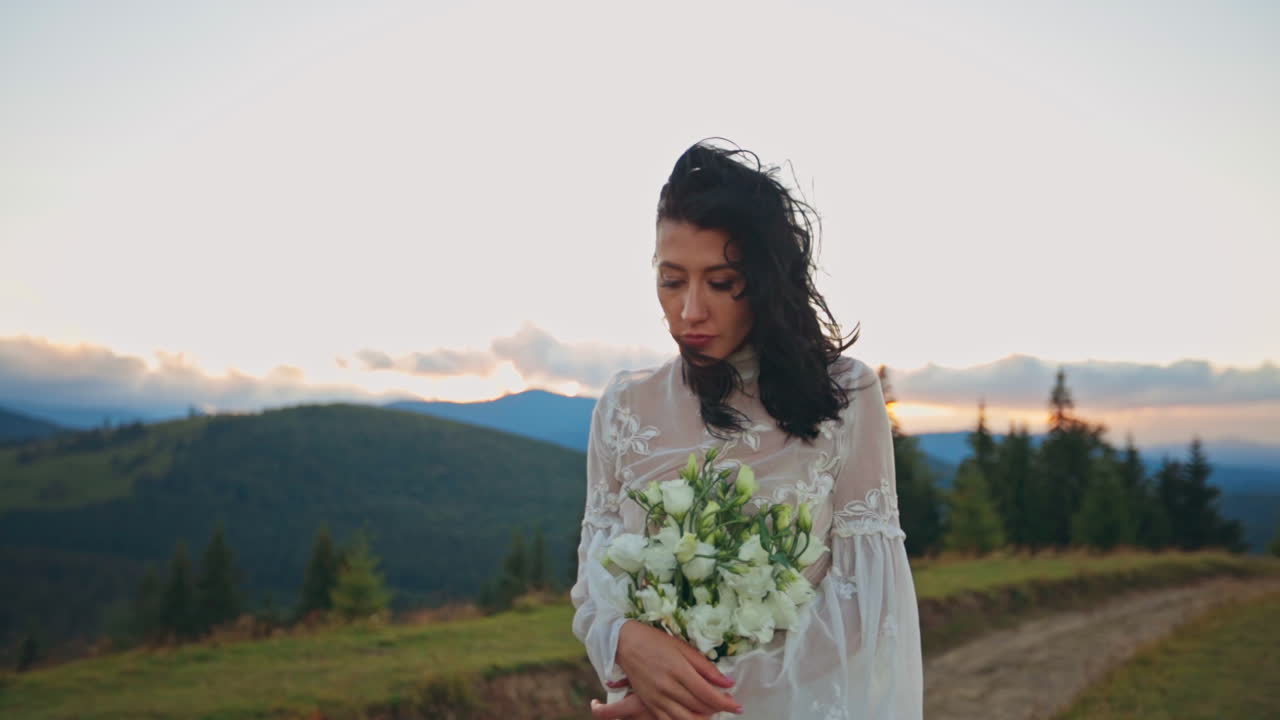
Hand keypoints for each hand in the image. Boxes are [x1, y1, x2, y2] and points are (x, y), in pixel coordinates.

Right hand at [595, 620, 742, 719]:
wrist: (624, 643)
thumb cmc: (655, 641)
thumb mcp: (683, 647)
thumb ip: (705, 666)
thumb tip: (727, 682)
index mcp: (678, 670)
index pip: (707, 693)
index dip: (725, 702)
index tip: (737, 706)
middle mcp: (668, 687)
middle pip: (698, 706)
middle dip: (717, 709)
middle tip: (728, 705)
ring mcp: (657, 698)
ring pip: (685, 718)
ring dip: (703, 719)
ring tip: (713, 712)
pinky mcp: (649, 704)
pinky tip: (694, 718)